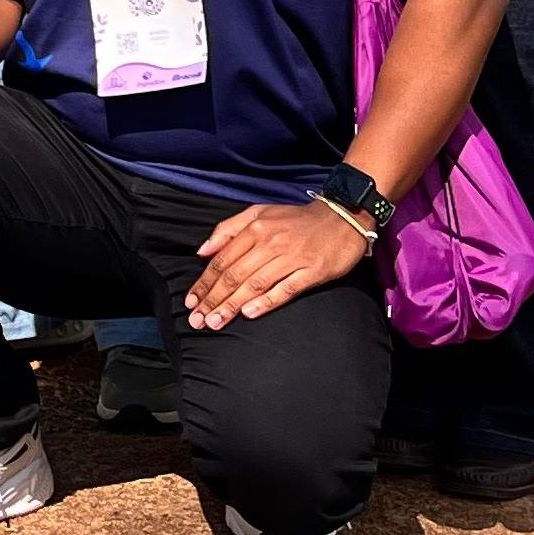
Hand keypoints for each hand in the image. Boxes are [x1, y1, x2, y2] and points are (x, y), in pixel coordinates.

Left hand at [185, 198, 373, 330]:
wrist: (342, 217)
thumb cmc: (296, 219)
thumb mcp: (259, 213)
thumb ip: (228, 229)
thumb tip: (202, 250)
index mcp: (254, 228)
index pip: (222, 260)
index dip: (204, 282)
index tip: (191, 301)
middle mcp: (270, 243)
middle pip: (234, 275)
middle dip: (213, 299)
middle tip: (197, 319)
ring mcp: (292, 258)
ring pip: (255, 284)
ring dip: (232, 305)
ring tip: (215, 321)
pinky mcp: (312, 271)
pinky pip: (285, 289)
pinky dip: (266, 301)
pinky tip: (250, 314)